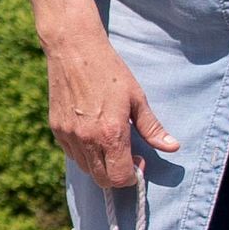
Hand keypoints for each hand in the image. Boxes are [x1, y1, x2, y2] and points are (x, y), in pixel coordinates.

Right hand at [44, 29, 176, 189]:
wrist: (73, 49)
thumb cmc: (109, 70)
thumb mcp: (137, 97)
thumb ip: (152, 127)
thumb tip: (172, 147)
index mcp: (111, 133)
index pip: (120, 177)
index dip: (132, 176)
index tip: (138, 160)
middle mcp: (87, 139)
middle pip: (102, 180)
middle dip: (117, 175)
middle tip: (126, 155)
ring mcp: (69, 136)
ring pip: (86, 169)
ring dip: (100, 165)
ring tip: (109, 143)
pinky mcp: (56, 129)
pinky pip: (71, 154)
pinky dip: (84, 154)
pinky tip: (93, 135)